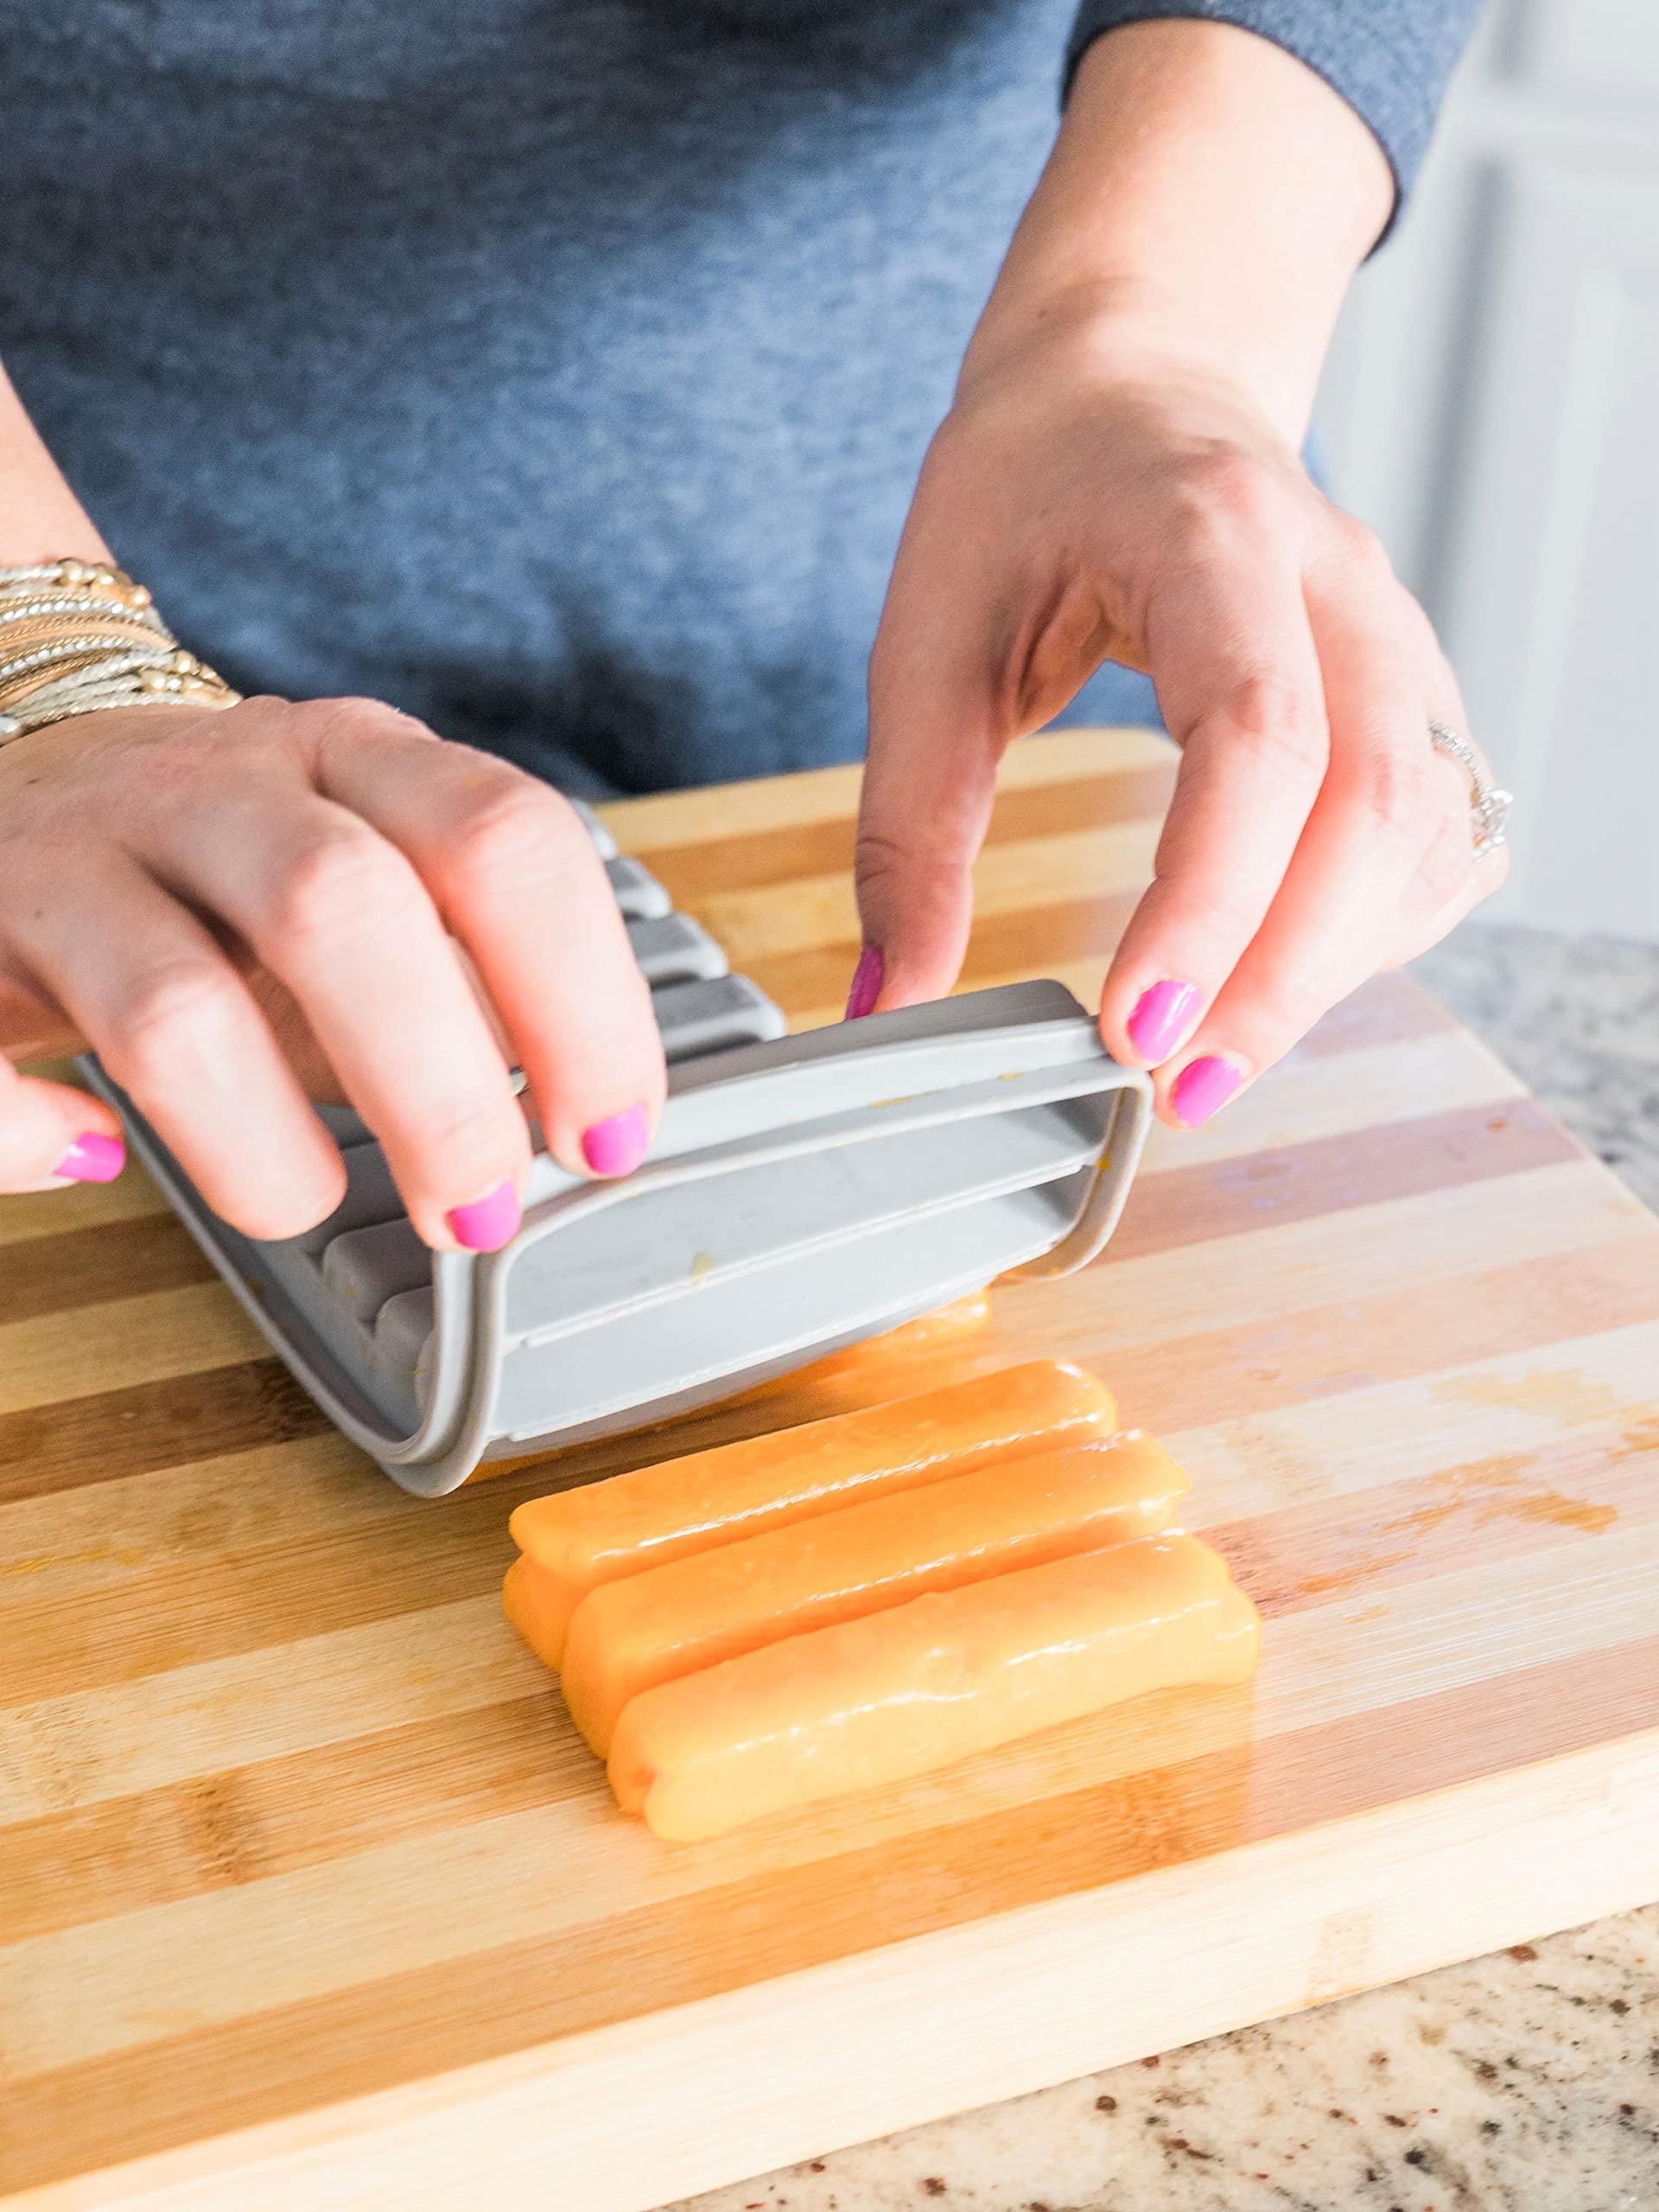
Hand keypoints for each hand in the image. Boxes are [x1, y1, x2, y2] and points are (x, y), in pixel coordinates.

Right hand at [0, 696, 663, 1240]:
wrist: (21, 773)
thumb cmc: (230, 866)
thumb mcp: (373, 869)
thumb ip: (474, 970)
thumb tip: (590, 1118)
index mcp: (356, 759)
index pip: (505, 843)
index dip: (583, 1004)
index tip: (606, 1136)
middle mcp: (218, 788)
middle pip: (346, 908)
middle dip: (437, 1091)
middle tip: (478, 1208)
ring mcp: (77, 859)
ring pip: (175, 1008)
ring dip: (263, 1147)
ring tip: (305, 1202)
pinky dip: (29, 1134)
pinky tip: (92, 1153)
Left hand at [852, 312, 1507, 1125]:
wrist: (1131, 381)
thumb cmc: (1028, 487)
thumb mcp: (927, 637)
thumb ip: (907, 826)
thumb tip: (890, 999)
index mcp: (1212, 535)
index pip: (1258, 734)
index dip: (1210, 899)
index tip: (1136, 1025)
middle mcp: (1339, 583)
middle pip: (1375, 803)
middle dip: (1284, 974)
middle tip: (1177, 1085)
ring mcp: (1400, 635)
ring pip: (1429, 830)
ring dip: (1336, 967)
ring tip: (1216, 1051)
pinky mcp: (1415, 691)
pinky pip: (1442, 833)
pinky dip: (1379, 930)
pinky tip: (1287, 972)